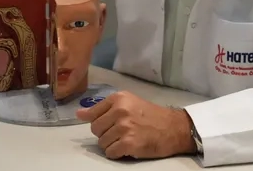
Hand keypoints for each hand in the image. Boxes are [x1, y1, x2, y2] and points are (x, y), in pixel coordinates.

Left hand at [76, 91, 195, 159]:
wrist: (173, 128)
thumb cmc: (151, 115)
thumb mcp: (128, 103)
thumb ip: (103, 108)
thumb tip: (78, 114)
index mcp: (118, 98)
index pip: (93, 113)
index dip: (98, 123)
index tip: (105, 126)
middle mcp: (119, 110)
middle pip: (95, 129)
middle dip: (105, 134)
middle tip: (120, 133)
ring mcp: (124, 127)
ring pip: (102, 143)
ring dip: (111, 145)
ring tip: (125, 140)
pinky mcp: (129, 143)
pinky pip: (110, 153)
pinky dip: (117, 154)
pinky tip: (127, 148)